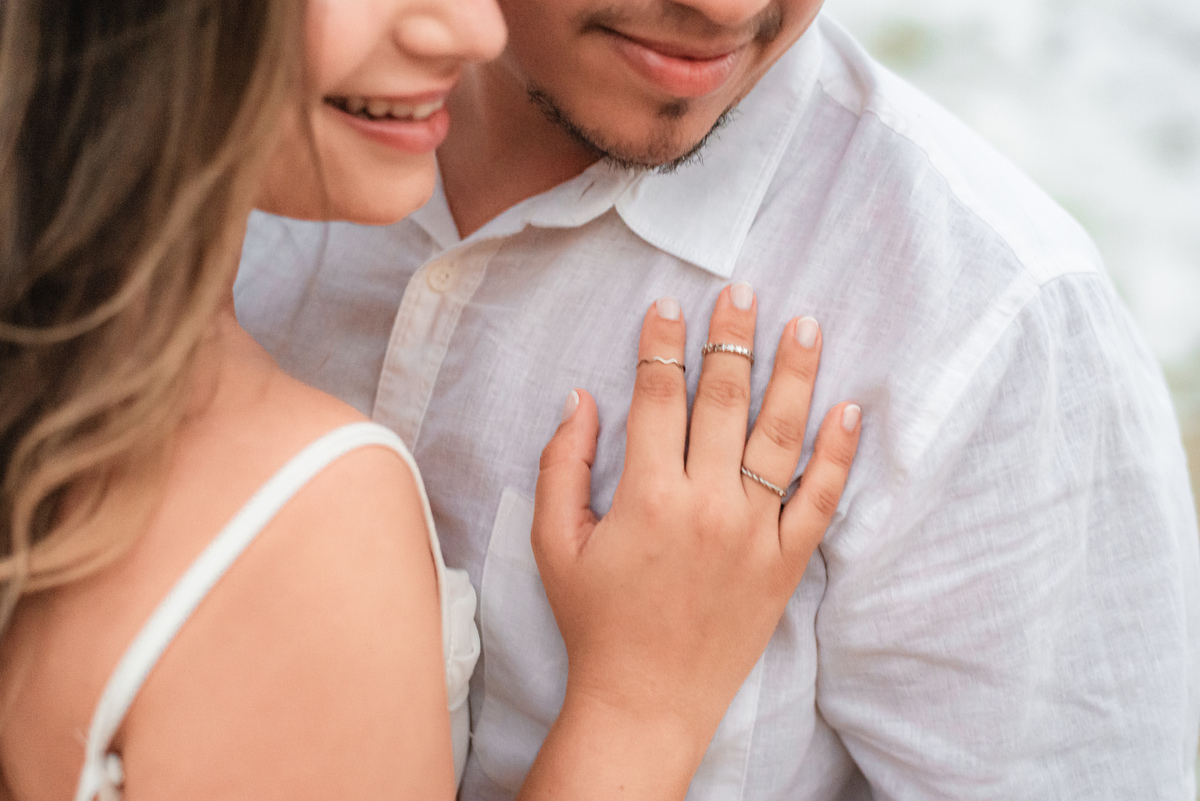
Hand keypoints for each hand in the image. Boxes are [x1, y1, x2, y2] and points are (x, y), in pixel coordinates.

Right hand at [525, 284, 859, 796]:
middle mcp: (707, 505)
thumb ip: (561, 466)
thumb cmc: (596, 621)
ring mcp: (754, 534)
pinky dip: (839, 455)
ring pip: (781, 437)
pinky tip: (849, 410)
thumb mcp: (553, 543)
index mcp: (647, 497)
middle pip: (725, 400)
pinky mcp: (786, 564)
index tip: (668, 306)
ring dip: (794, 374)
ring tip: (806, 324)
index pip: (658, 396)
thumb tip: (580, 397)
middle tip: (744, 291)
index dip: (662, 344)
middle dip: (733, 339)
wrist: (646, 701)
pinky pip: (822, 501)